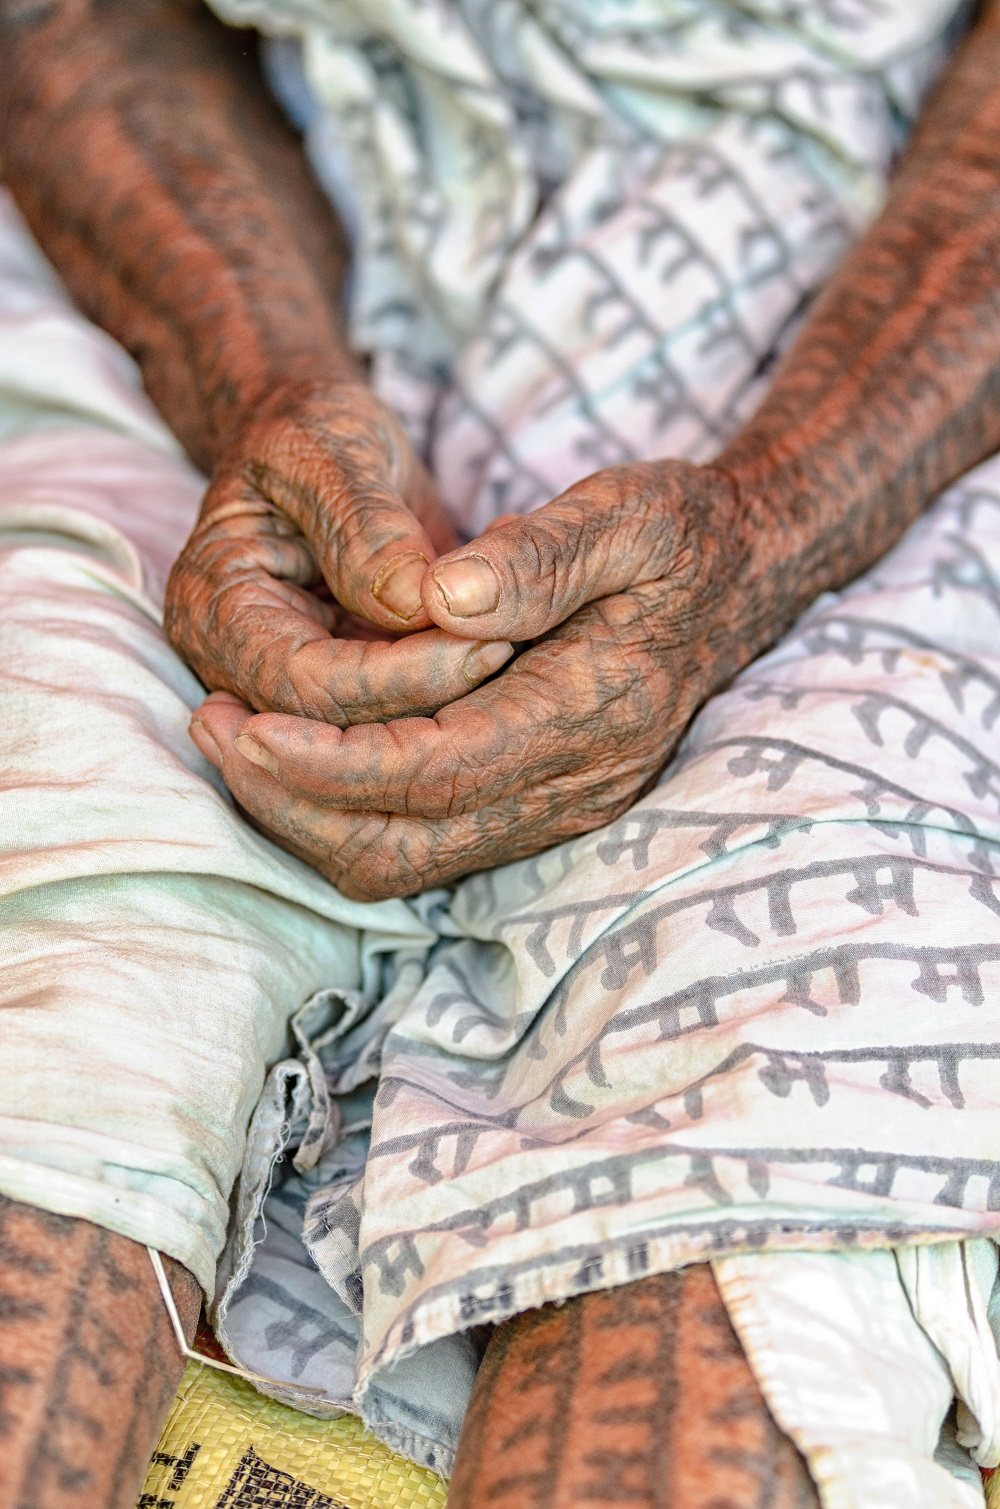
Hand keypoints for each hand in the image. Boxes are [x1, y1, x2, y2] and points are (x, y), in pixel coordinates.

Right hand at [164, 380, 512, 723]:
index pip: (305, 684)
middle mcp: (238, 665)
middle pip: (340, 731)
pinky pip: (403, 715)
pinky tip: (510, 640)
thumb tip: (416, 607)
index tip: (487, 640)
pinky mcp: (346, 690)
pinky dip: (457, 687)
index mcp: (214, 608)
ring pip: (378, 738)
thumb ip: (366, 527)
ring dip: (454, 702)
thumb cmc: (313, 431)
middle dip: (433, 698)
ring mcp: (291, 686)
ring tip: (521, 639)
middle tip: (516, 647)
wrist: (321, 442)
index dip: (398, 678)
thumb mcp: (332, 448)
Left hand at [189, 459, 774, 899]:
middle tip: (212, 732)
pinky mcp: (543, 804)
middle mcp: (577, 784)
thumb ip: (539, 556)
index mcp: (592, 713)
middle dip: (292, 804)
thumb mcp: (628, 512)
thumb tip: (438, 594)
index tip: (242, 720)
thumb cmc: (683, 535)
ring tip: (237, 742)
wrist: (747, 576)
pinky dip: (348, 812)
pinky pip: (426, 844)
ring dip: (309, 816)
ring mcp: (563, 805)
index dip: (324, 760)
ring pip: (407, 861)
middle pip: (404, 845)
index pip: (431, 772)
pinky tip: (300, 751)